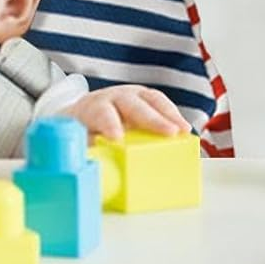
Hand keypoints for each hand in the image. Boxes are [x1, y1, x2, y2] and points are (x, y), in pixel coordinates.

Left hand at [69, 85, 190, 141]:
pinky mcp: (147, 101)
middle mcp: (114, 97)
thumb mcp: (80, 141)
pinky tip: (184, 130)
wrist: (83, 115)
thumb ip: (88, 152)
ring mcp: (132, 96)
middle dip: (152, 118)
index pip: (102, 113)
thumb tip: (96, 167)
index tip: (118, 138)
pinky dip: (173, 116)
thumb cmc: (84, 130)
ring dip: (169, 114)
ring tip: (184, 131)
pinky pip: (161, 105)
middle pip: (133, 103)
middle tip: (169, 132)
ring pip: (152, 99)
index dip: (111, 124)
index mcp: (93, 107)